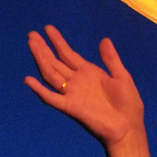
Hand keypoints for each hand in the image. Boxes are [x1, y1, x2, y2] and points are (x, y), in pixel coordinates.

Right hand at [25, 27, 143, 146]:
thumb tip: (103, 39)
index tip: (47, 28)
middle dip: (44, 48)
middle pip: (55, 62)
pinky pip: (51, 98)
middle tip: (31, 34)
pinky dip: (39, 89)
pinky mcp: (70, 107)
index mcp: (88, 72)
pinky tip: (28, 79)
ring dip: (40, 59)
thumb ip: (111, 59)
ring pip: (51, 74)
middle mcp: (77, 81)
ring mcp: (72, 94)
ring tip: (31, 45)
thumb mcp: (122, 76)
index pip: (68, 54)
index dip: (58, 41)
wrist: (128, 128)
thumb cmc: (128, 104)